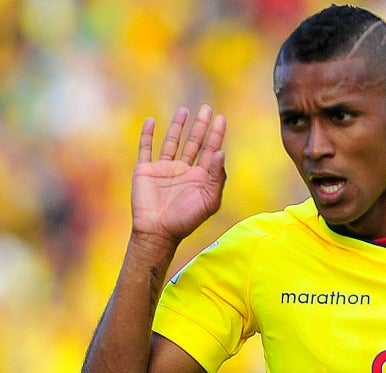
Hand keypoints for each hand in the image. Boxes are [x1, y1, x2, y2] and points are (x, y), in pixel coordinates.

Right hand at [131, 104, 226, 243]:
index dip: (216, 134)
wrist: (158, 232)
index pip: (210, 150)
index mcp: (200, 177)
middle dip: (200, 125)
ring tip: (184, 110)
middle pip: (194, 142)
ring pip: (172, 142)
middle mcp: (184, 170)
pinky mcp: (146, 170)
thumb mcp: (209, 201)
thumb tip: (220, 152)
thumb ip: (217, 177)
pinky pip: (146, 149)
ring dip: (178, 126)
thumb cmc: (186, 220)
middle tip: (206, 108)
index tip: (221, 118)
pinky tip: (152, 121)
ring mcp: (164, 169)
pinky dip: (148, 135)